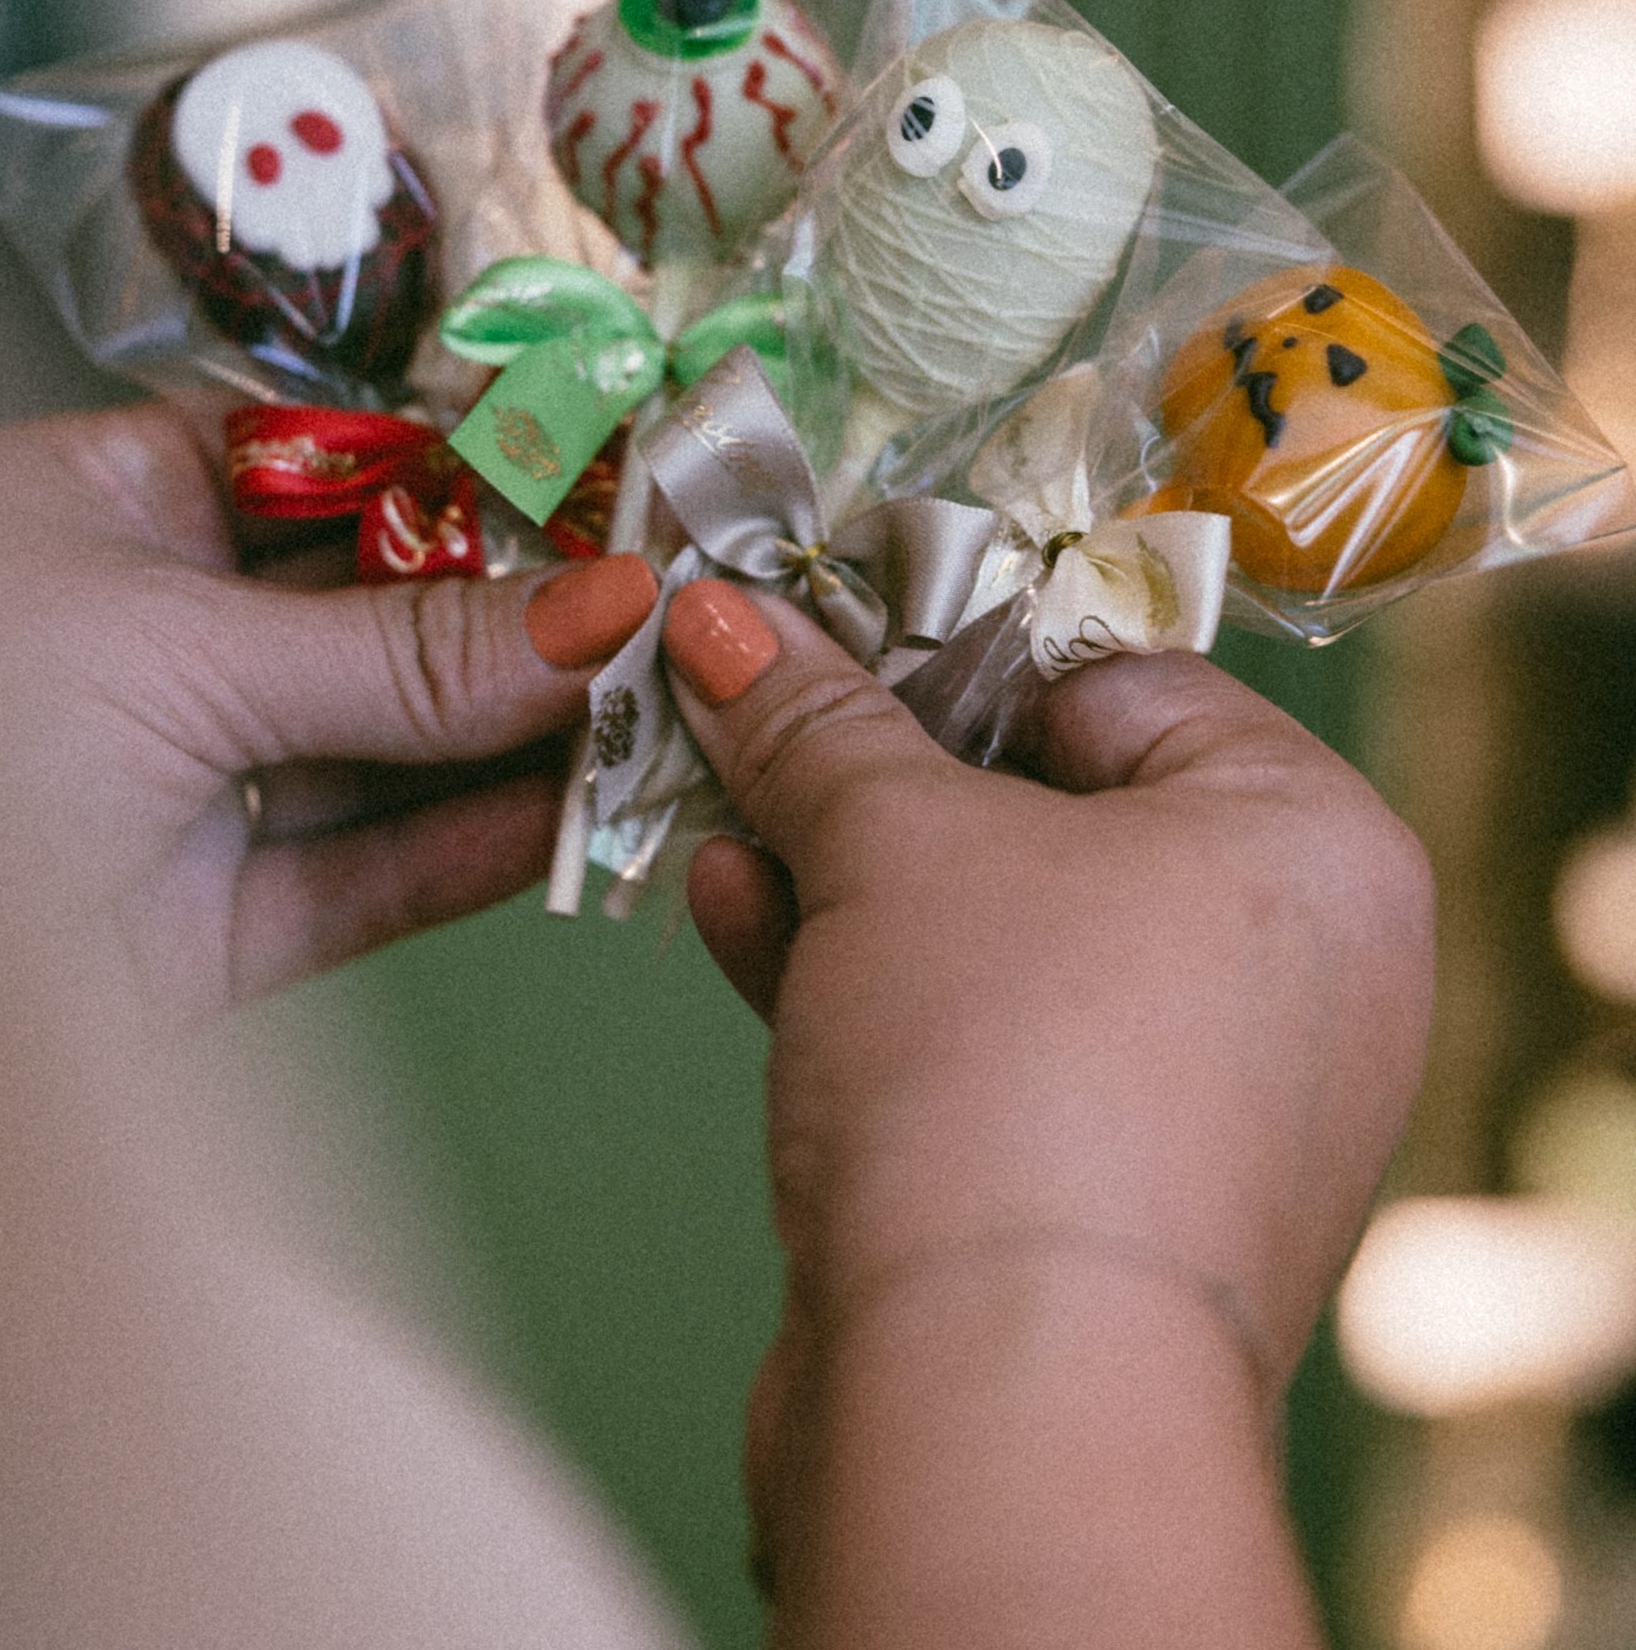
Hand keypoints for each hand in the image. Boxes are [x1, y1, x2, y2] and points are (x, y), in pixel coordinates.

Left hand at [0, 404, 656, 1027]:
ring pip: (384, 752)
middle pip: (371, 613)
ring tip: (670, 708)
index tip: (611, 479)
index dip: (468, 473)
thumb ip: (398, 653)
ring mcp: (176, 789)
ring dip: (521, 736)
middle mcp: (140, 638)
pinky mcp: (206, 933)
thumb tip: (603, 607)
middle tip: (676, 602)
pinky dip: (477, 849)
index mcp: (92, 511)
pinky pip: (368, 876)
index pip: (324, 467)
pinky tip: (586, 816)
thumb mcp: (167, 652)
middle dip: (518, 613)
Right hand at [663, 581, 1432, 1647]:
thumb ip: (812, 721)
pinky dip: (862, 977)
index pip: (1123, 679)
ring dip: (841, 869)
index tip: (833, 622)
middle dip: (876, 769)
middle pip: (1049, 807)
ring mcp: (1201, 1098)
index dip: (962, 645)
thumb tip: (724, 619)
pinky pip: (976, 1041)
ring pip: (995, 932)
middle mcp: (1291, 970)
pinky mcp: (1096, 1195)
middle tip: (756, 704)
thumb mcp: (893, 842)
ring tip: (715, 801)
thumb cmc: (1012, 1072)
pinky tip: (734, 910)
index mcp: (1311, 842)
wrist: (1002, 1407)